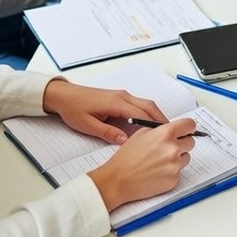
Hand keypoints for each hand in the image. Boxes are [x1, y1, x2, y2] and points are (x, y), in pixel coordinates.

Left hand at [42, 77, 168, 142]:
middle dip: (161, 119)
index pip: (141, 114)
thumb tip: (124, 141)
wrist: (64, 96)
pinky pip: (138, 104)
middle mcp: (122, 97)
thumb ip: (108, 133)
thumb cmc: (74, 109)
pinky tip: (148, 124)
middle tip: (172, 132)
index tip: (165, 134)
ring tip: (164, 131)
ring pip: (145, 104)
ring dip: (155, 115)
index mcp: (116, 103)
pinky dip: (147, 113)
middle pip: (149, 106)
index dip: (155, 125)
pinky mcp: (119, 98)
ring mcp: (122, 96)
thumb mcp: (88, 125)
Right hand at [88, 116, 197, 211]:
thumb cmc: (127, 157)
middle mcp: (173, 148)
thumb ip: (161, 130)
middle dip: (182, 143)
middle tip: (169, 148)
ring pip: (186, 158)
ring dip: (177, 158)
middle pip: (191, 142)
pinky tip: (157, 172)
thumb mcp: (141, 133)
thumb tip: (175, 130)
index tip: (187, 130)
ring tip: (158, 162)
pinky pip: (179, 172)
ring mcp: (175, 165)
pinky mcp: (174, 180)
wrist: (118, 180)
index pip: (190, 125)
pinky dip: (171, 172)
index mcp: (165, 134)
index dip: (188, 128)